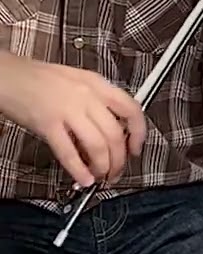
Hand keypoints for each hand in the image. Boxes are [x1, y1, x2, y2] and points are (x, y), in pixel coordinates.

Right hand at [0, 54, 145, 187]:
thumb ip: (96, 101)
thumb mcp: (77, 81)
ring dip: (102, 166)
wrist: (8, 75)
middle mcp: (87, 96)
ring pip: (98, 145)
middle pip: (115, 134)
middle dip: (119, 160)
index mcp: (97, 84)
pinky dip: (79, 170)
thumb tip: (111, 128)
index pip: (131, 109)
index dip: (139, 134)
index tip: (136, 149)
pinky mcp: (47, 124)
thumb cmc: (37, 78)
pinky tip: (83, 178)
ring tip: (100, 176)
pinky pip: (69, 152)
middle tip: (116, 171)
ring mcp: (68, 110)